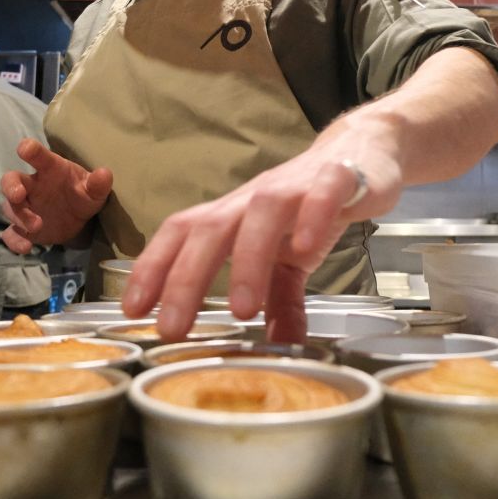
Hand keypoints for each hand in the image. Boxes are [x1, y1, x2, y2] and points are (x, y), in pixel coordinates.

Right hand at [0, 138, 112, 252]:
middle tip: (19, 196)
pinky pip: (11, 234)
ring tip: (37, 226)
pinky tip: (26, 247)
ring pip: (10, 208)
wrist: (79, 219)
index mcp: (49, 169)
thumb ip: (98, 183)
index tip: (24, 149)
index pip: (37, 155)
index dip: (29, 149)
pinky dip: (14, 241)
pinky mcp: (23, 228)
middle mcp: (32, 186)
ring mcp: (25, 207)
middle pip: (11, 180)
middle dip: (11, 187)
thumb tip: (104, 174)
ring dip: (20, 217)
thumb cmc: (83, 194)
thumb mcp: (94, 190)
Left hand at [121, 140, 401, 343]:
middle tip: (173, 329)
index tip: (133, 310)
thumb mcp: (292, 262)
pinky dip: (312, 218)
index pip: (181, 234)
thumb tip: (274, 350)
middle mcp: (254, 198)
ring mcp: (295, 186)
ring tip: (241, 309)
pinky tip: (305, 248)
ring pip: (261, 212)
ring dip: (246, 259)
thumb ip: (281, 303)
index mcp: (233, 216)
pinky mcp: (338, 178)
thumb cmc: (312, 206)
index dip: (153, 267)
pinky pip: (322, 193)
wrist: (365, 148)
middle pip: (210, 228)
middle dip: (186, 279)